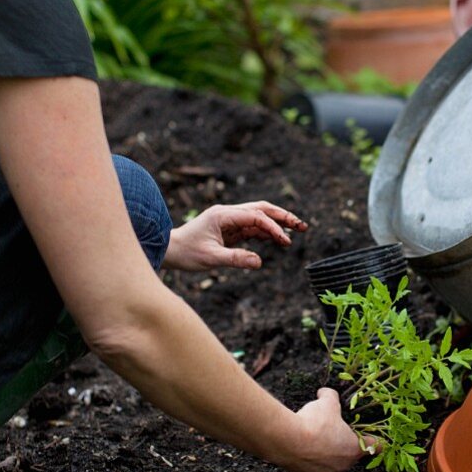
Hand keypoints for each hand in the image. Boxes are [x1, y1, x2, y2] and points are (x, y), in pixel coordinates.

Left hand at [163, 201, 307, 270]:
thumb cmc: (186, 253)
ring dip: (276, 224)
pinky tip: (277, 240)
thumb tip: (259, 262)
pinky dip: (266, 233)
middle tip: (302, 225)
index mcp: (223, 215)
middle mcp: (228, 214)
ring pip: (259, 217)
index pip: (255, 216)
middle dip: (282, 217)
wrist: (169, 251)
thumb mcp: (211, 259)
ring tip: (296, 231)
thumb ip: (235, 259)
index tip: (285, 240)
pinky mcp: (230, 230)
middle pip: (261, 209)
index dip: (272, 227)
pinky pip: (252, 228)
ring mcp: (229, 221)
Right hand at [277, 387, 373, 471]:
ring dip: (326, 454)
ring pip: (330, 464)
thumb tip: (325, 393)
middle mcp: (342, 465)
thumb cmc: (313, 423)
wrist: (287, 440)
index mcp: (353, 448)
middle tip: (333, 431)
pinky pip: (312, 470)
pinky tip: (302, 450)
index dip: (376, 439)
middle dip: (343, 444)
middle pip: (350, 455)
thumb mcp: (327, 402)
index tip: (375, 438)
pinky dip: (309, 461)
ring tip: (314, 440)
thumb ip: (331, 396)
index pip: (375, 446)